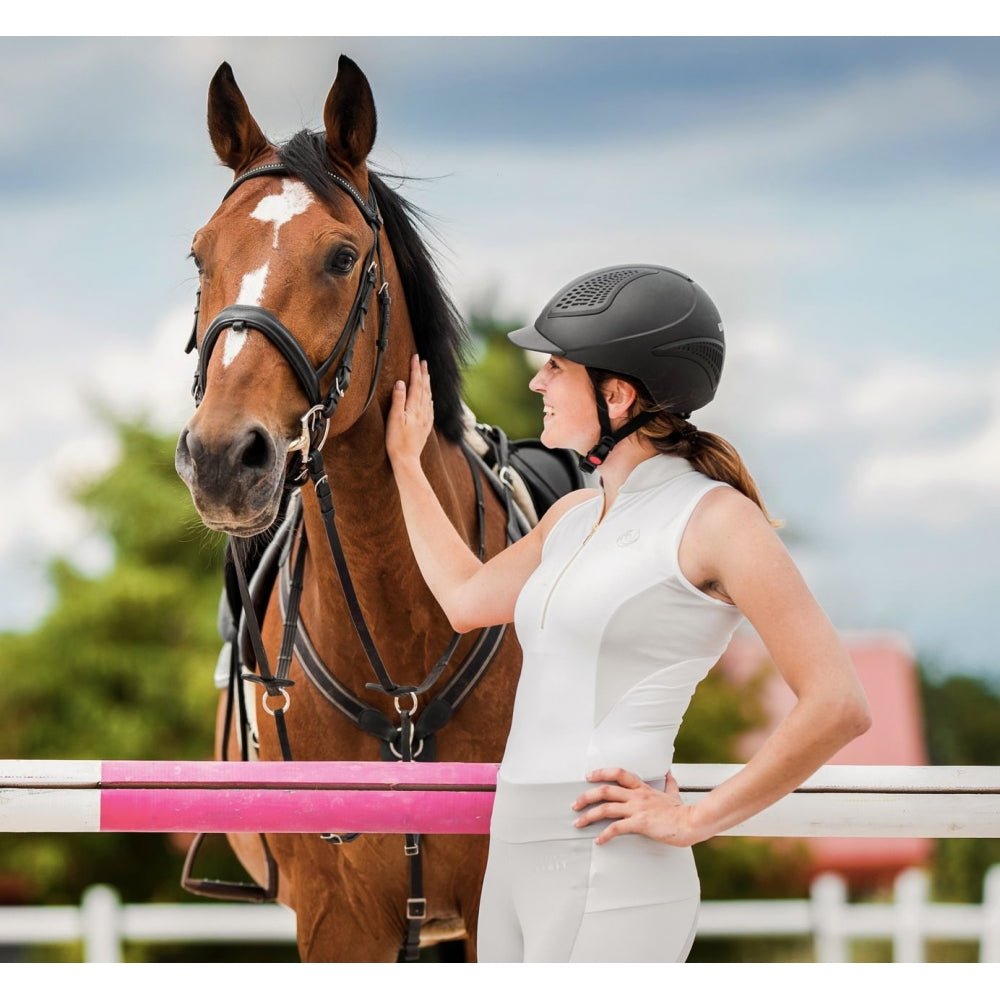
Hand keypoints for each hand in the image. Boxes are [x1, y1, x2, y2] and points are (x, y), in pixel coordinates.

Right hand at [386, 354, 433, 467]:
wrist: (407, 460)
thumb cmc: (397, 441)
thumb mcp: (394, 419)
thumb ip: (398, 400)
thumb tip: (400, 382)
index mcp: (414, 408)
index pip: (416, 384)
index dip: (416, 370)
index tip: (416, 358)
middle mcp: (422, 412)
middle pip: (424, 388)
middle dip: (423, 374)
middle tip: (423, 361)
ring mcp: (425, 420)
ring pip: (428, 397)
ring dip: (427, 384)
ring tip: (426, 374)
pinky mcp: (425, 427)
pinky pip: (430, 408)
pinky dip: (429, 399)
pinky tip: (429, 399)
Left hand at [571, 768, 701, 846]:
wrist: (692, 822)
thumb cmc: (683, 812)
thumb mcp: (674, 793)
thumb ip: (669, 784)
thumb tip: (669, 774)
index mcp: (642, 788)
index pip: (618, 773)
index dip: (601, 773)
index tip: (589, 776)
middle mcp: (637, 796)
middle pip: (605, 790)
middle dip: (586, 796)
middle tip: (575, 804)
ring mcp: (637, 809)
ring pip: (606, 808)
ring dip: (589, 815)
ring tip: (578, 822)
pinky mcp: (640, 823)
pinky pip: (617, 828)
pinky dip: (605, 834)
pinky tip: (598, 840)